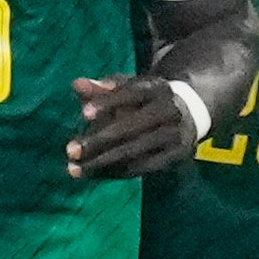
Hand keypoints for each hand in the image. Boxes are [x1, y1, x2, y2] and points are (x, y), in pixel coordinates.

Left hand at [68, 75, 209, 180]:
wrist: (189, 115)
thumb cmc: (145, 101)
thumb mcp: (127, 90)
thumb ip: (101, 89)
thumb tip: (75, 83)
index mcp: (157, 88)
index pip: (132, 92)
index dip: (109, 102)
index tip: (83, 113)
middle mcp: (170, 110)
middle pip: (132, 127)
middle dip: (99, 140)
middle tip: (70, 150)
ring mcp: (175, 135)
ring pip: (134, 152)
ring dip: (102, 163)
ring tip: (74, 169)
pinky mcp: (174, 157)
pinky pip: (141, 168)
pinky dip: (115, 172)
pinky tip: (93, 174)